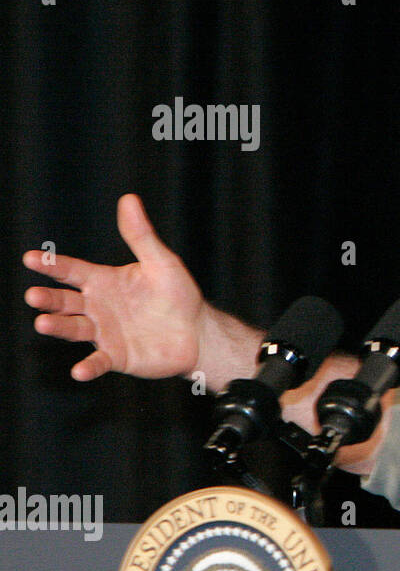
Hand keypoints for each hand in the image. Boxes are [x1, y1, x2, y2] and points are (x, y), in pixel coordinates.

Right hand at [23, 194, 204, 381]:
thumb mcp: (160, 262)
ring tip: (42, 323)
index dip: (52, 265)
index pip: (71, 271)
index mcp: (102, 281)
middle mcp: (97, 307)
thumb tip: (128, 199)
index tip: (31, 258)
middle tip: (33, 295)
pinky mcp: (116, 356)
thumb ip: (140, 235)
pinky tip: (79, 371)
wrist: (197, 331)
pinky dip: (88, 367)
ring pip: (74, 329)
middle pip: (65, 301)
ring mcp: (104, 333)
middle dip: (48, 298)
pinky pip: (98, 362)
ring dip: (58, 327)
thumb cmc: (177, 294)